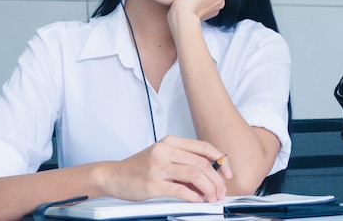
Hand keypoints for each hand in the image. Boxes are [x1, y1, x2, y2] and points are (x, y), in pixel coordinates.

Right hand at [104, 135, 232, 202]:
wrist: (115, 175)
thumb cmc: (140, 167)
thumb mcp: (162, 157)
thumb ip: (184, 162)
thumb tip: (210, 176)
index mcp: (169, 142)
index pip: (203, 147)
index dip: (220, 160)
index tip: (228, 173)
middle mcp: (164, 151)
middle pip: (201, 163)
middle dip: (217, 180)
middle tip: (221, 192)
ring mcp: (158, 167)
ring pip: (195, 175)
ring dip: (209, 189)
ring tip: (212, 198)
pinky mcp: (153, 184)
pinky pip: (181, 190)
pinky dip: (194, 197)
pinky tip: (197, 201)